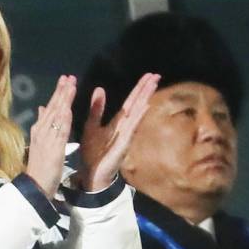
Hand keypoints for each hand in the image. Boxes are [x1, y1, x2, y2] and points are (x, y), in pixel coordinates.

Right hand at [26, 75, 76, 198]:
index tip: (66, 79)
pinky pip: (59, 132)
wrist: (36, 186)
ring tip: (71, 85)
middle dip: (62, 91)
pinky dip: (64, 119)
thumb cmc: (41, 166)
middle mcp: (41, 130)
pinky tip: (68, 109)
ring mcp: (46, 139)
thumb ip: (42, 124)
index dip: (58, 93)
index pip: (50, 107)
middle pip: (53, 107)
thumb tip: (41, 107)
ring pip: (57, 115)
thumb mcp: (41, 142)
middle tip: (70, 76)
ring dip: (64, 99)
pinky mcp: (53, 148)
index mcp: (40, 129)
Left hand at [77, 72, 159, 190]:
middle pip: (137, 104)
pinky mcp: (124, 143)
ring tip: (153, 85)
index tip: (148, 75)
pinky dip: (139, 116)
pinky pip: (132, 127)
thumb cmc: (93, 153)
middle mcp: (125, 126)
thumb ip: (97, 109)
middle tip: (156, 74)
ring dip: (145, 98)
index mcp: (118, 122)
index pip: (131, 101)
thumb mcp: (92, 125)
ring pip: (137, 112)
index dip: (139, 88)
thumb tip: (100, 89)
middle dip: (145, 89)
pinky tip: (145, 106)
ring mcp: (126, 135)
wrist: (92, 174)